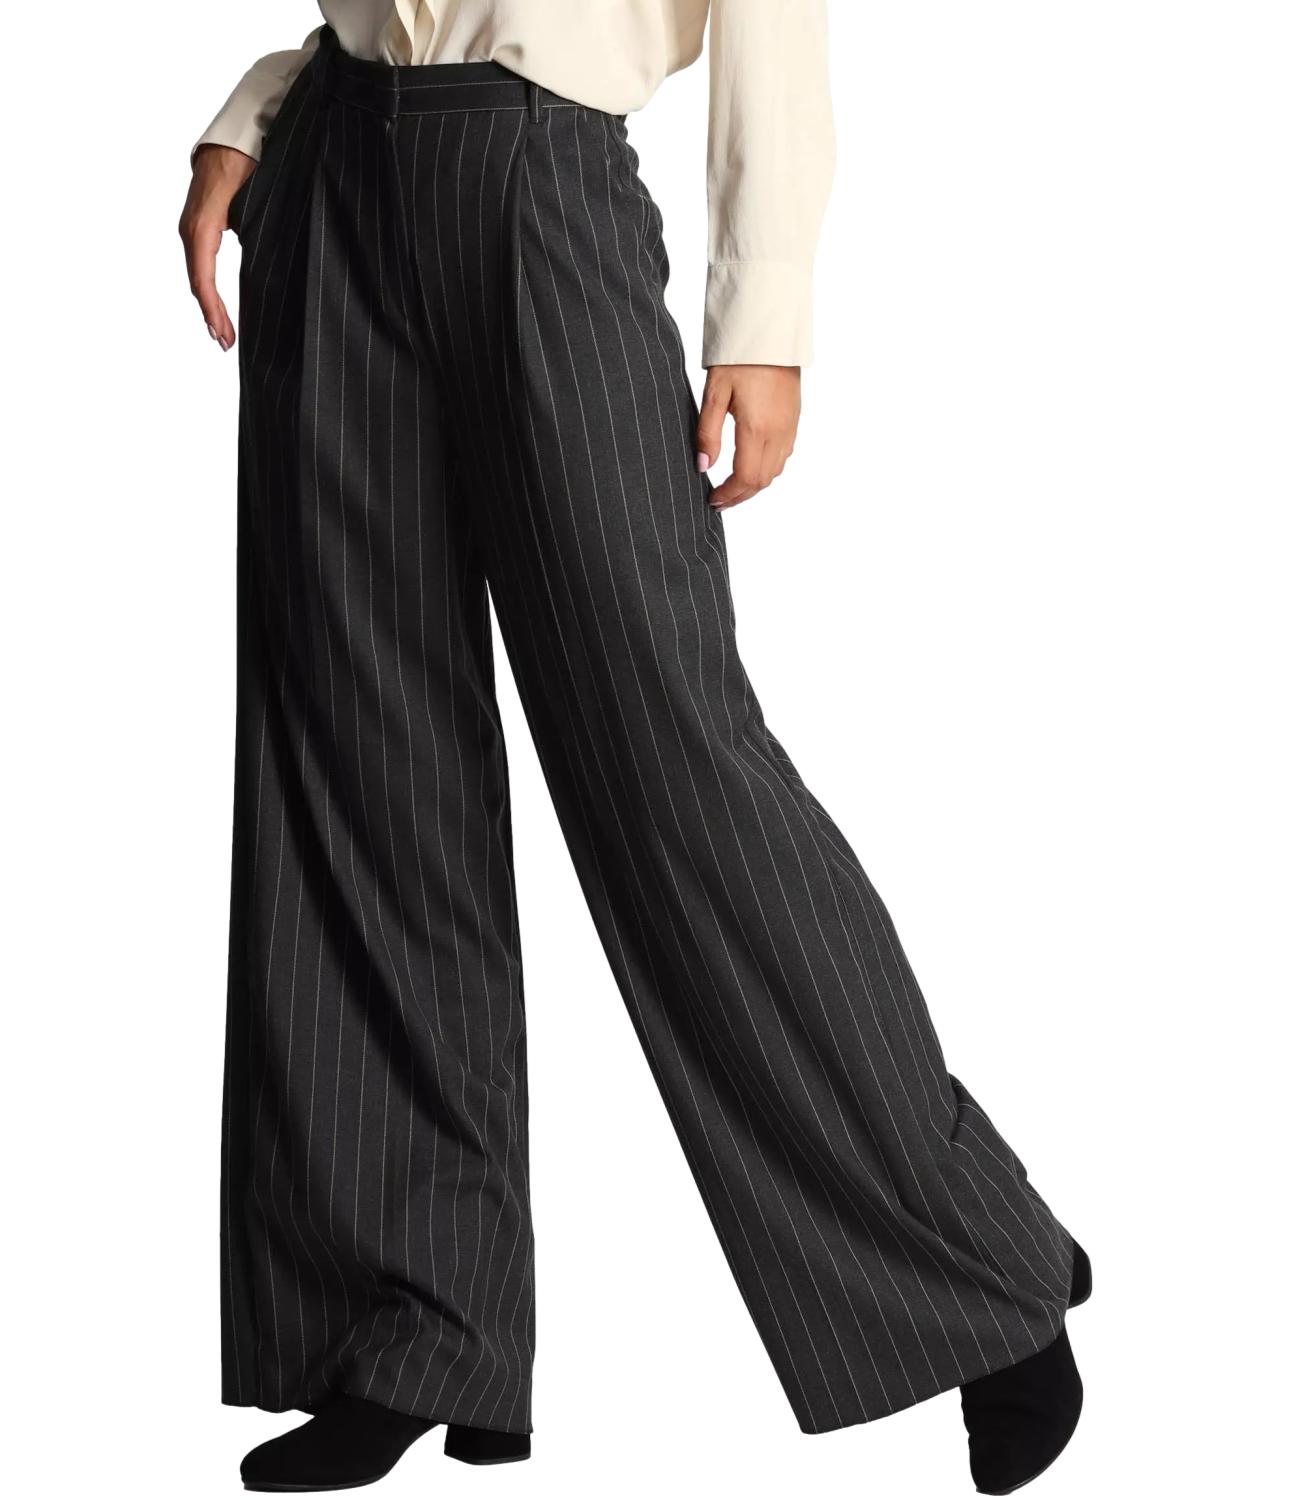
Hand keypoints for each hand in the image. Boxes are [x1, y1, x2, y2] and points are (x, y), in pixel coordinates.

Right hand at [179, 144, 256, 351]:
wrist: (229, 140)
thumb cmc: (245, 165)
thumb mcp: (254, 200)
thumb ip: (255, 233)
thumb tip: (265, 269)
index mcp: (203, 227)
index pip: (203, 278)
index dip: (213, 309)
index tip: (223, 333)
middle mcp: (191, 230)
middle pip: (199, 283)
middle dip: (212, 316)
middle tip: (225, 344)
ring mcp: (192, 229)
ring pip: (198, 277)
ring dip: (210, 307)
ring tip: (222, 335)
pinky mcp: (200, 229)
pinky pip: (201, 266)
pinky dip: (208, 291)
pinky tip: (217, 309)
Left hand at [695, 365, 800, 509]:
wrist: (771, 333)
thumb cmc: (739, 359)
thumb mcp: (714, 394)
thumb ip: (708, 433)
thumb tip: (703, 466)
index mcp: (757, 428)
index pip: (745, 478)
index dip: (728, 495)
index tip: (712, 499)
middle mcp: (778, 433)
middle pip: (762, 481)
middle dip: (740, 496)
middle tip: (719, 501)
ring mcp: (790, 427)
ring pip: (775, 472)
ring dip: (753, 485)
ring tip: (732, 488)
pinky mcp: (794, 420)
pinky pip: (783, 456)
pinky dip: (766, 470)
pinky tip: (750, 466)